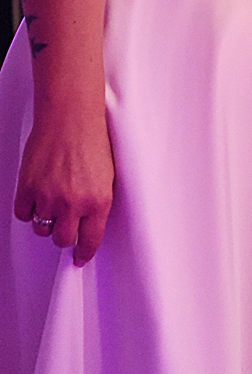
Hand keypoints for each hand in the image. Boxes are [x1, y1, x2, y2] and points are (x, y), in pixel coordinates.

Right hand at [13, 108, 114, 266]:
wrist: (70, 116)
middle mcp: (74, 203)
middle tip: (63, 220)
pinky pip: (23, 213)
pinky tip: (36, 192)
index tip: (79, 258)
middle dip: (63, 232)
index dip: (83, 252)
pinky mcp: (28, 189)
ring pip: (41, 228)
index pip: (90, 240)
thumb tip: (87, 224)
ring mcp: (49, 197)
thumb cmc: (91, 139)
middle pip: (62, 239)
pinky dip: (28, 207)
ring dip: (45, 218)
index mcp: (99, 200)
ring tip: (51, 196)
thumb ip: (96, 202)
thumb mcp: (106, 175)